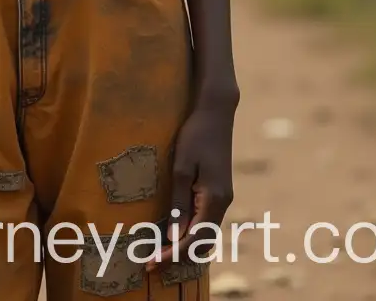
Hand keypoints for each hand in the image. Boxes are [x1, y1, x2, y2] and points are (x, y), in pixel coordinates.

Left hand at [147, 95, 236, 273]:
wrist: (215, 112)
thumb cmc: (195, 135)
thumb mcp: (181, 167)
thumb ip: (179, 202)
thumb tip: (174, 236)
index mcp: (214, 199)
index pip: (193, 239)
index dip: (172, 255)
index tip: (152, 263)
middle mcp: (223, 203)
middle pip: (202, 242)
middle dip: (178, 256)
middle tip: (152, 263)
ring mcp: (223, 198)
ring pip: (206, 234)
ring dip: (186, 246)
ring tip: (161, 252)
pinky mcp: (220, 191)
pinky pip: (207, 221)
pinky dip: (193, 233)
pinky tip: (177, 234)